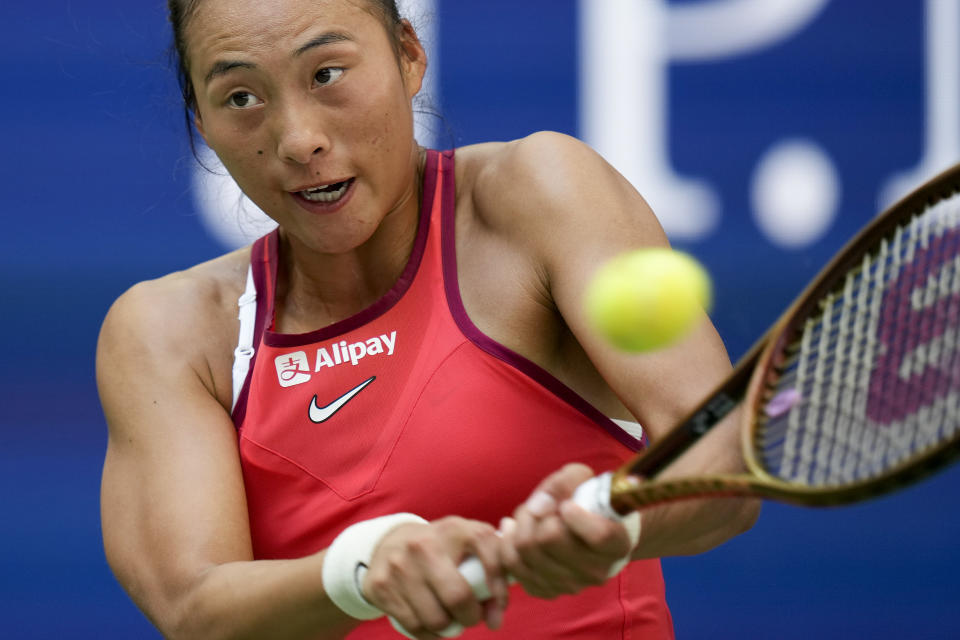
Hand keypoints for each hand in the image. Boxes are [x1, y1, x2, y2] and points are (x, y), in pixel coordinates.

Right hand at [361, 516, 508, 637]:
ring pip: (436, 619)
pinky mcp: (382, 585)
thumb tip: (495, 619)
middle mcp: (425, 544)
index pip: (490, 559)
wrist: (390, 543)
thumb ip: (492, 572)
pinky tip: (432, 624)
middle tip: (471, 617)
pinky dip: (430, 634)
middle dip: (471, 617)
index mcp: (455, 528)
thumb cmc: (442, 549)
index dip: (500, 590)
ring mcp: (400, 564)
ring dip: (449, 628)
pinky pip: (415, 627)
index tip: (497, 606)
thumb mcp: (467, 545)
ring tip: (450, 618)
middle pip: (458, 597)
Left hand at [499, 463, 633, 598]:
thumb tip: (539, 504)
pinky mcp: (547, 590)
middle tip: (539, 503)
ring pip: (526, 551)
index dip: (578, 517)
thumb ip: (565, 483)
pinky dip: (508, 544)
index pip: (599, 535)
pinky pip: (513, 566)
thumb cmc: (585, 501)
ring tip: (527, 513)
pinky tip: (514, 530)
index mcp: (616, 544)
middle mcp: (597, 570)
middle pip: (549, 538)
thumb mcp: (582, 480)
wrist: (583, 528)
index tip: (568, 505)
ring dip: (520, 525)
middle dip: (535, 512)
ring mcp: (571, 585)